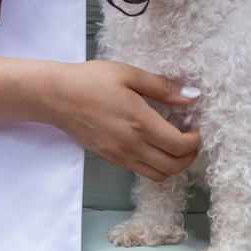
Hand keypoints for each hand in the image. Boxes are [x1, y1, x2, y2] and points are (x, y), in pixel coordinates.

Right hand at [47, 59, 200, 181]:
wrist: (56, 96)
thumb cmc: (91, 80)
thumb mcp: (130, 74)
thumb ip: (163, 88)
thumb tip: (192, 97)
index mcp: (140, 123)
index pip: (179, 146)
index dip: (194, 141)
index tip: (194, 127)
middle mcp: (131, 145)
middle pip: (173, 167)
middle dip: (189, 156)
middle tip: (190, 138)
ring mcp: (119, 156)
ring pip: (158, 175)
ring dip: (173, 164)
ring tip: (173, 144)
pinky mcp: (110, 158)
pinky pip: (140, 171)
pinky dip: (154, 164)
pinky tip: (153, 145)